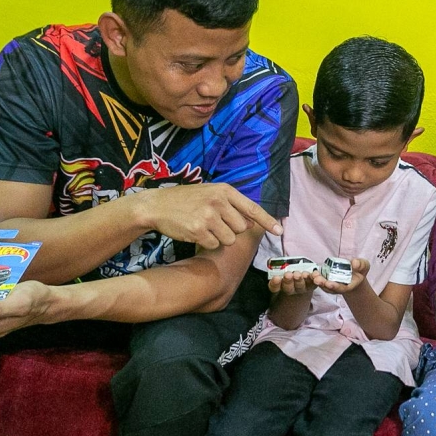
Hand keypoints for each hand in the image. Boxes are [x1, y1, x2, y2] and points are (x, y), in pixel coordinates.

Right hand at [137, 183, 282, 249]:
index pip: (252, 208)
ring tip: (204, 226)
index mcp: (225, 190)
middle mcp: (219, 202)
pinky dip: (207, 243)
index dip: (267, 221)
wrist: (157, 205)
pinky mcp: (199, 230)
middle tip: (214, 222)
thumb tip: (251, 222)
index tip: (279, 231)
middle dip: (231, 230)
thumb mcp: (210, 193)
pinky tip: (195, 232)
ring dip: (219, 238)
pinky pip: (214, 245)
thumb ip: (231, 204)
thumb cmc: (186, 199)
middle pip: (241, 228)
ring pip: (229, 239)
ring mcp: (209, 216)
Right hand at [269, 271, 317, 294]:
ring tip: (300, 274)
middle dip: (288, 281)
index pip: (274, 287)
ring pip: (301, 286)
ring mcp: (302, 288)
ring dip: (300, 280)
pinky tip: (315, 274)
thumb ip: (274, 267)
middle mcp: (290, 289)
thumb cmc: (286, 276)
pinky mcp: (311, 286)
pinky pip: (313, 283)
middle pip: (288, 288)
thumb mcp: (278, 274)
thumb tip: (270, 259)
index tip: (276, 278)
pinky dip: (314, 279)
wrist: (300, 286)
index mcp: (279, 287)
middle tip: (289, 275)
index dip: (275, 283)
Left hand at [314, 258, 368, 294]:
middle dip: (323, 284)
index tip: (329, 284)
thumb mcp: (364, 265)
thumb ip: (360, 264)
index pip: (341, 288)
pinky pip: (320, 279)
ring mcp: (332, 284)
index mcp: (349, 286)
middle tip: (317, 280)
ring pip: (323, 285)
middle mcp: (339, 287)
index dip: (335, 287)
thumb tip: (355, 263)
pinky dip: (315, 277)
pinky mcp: (327, 279)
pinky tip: (311, 272)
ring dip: (317, 280)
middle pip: (330, 288)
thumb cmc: (360, 269)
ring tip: (313, 275)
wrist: (355, 272)